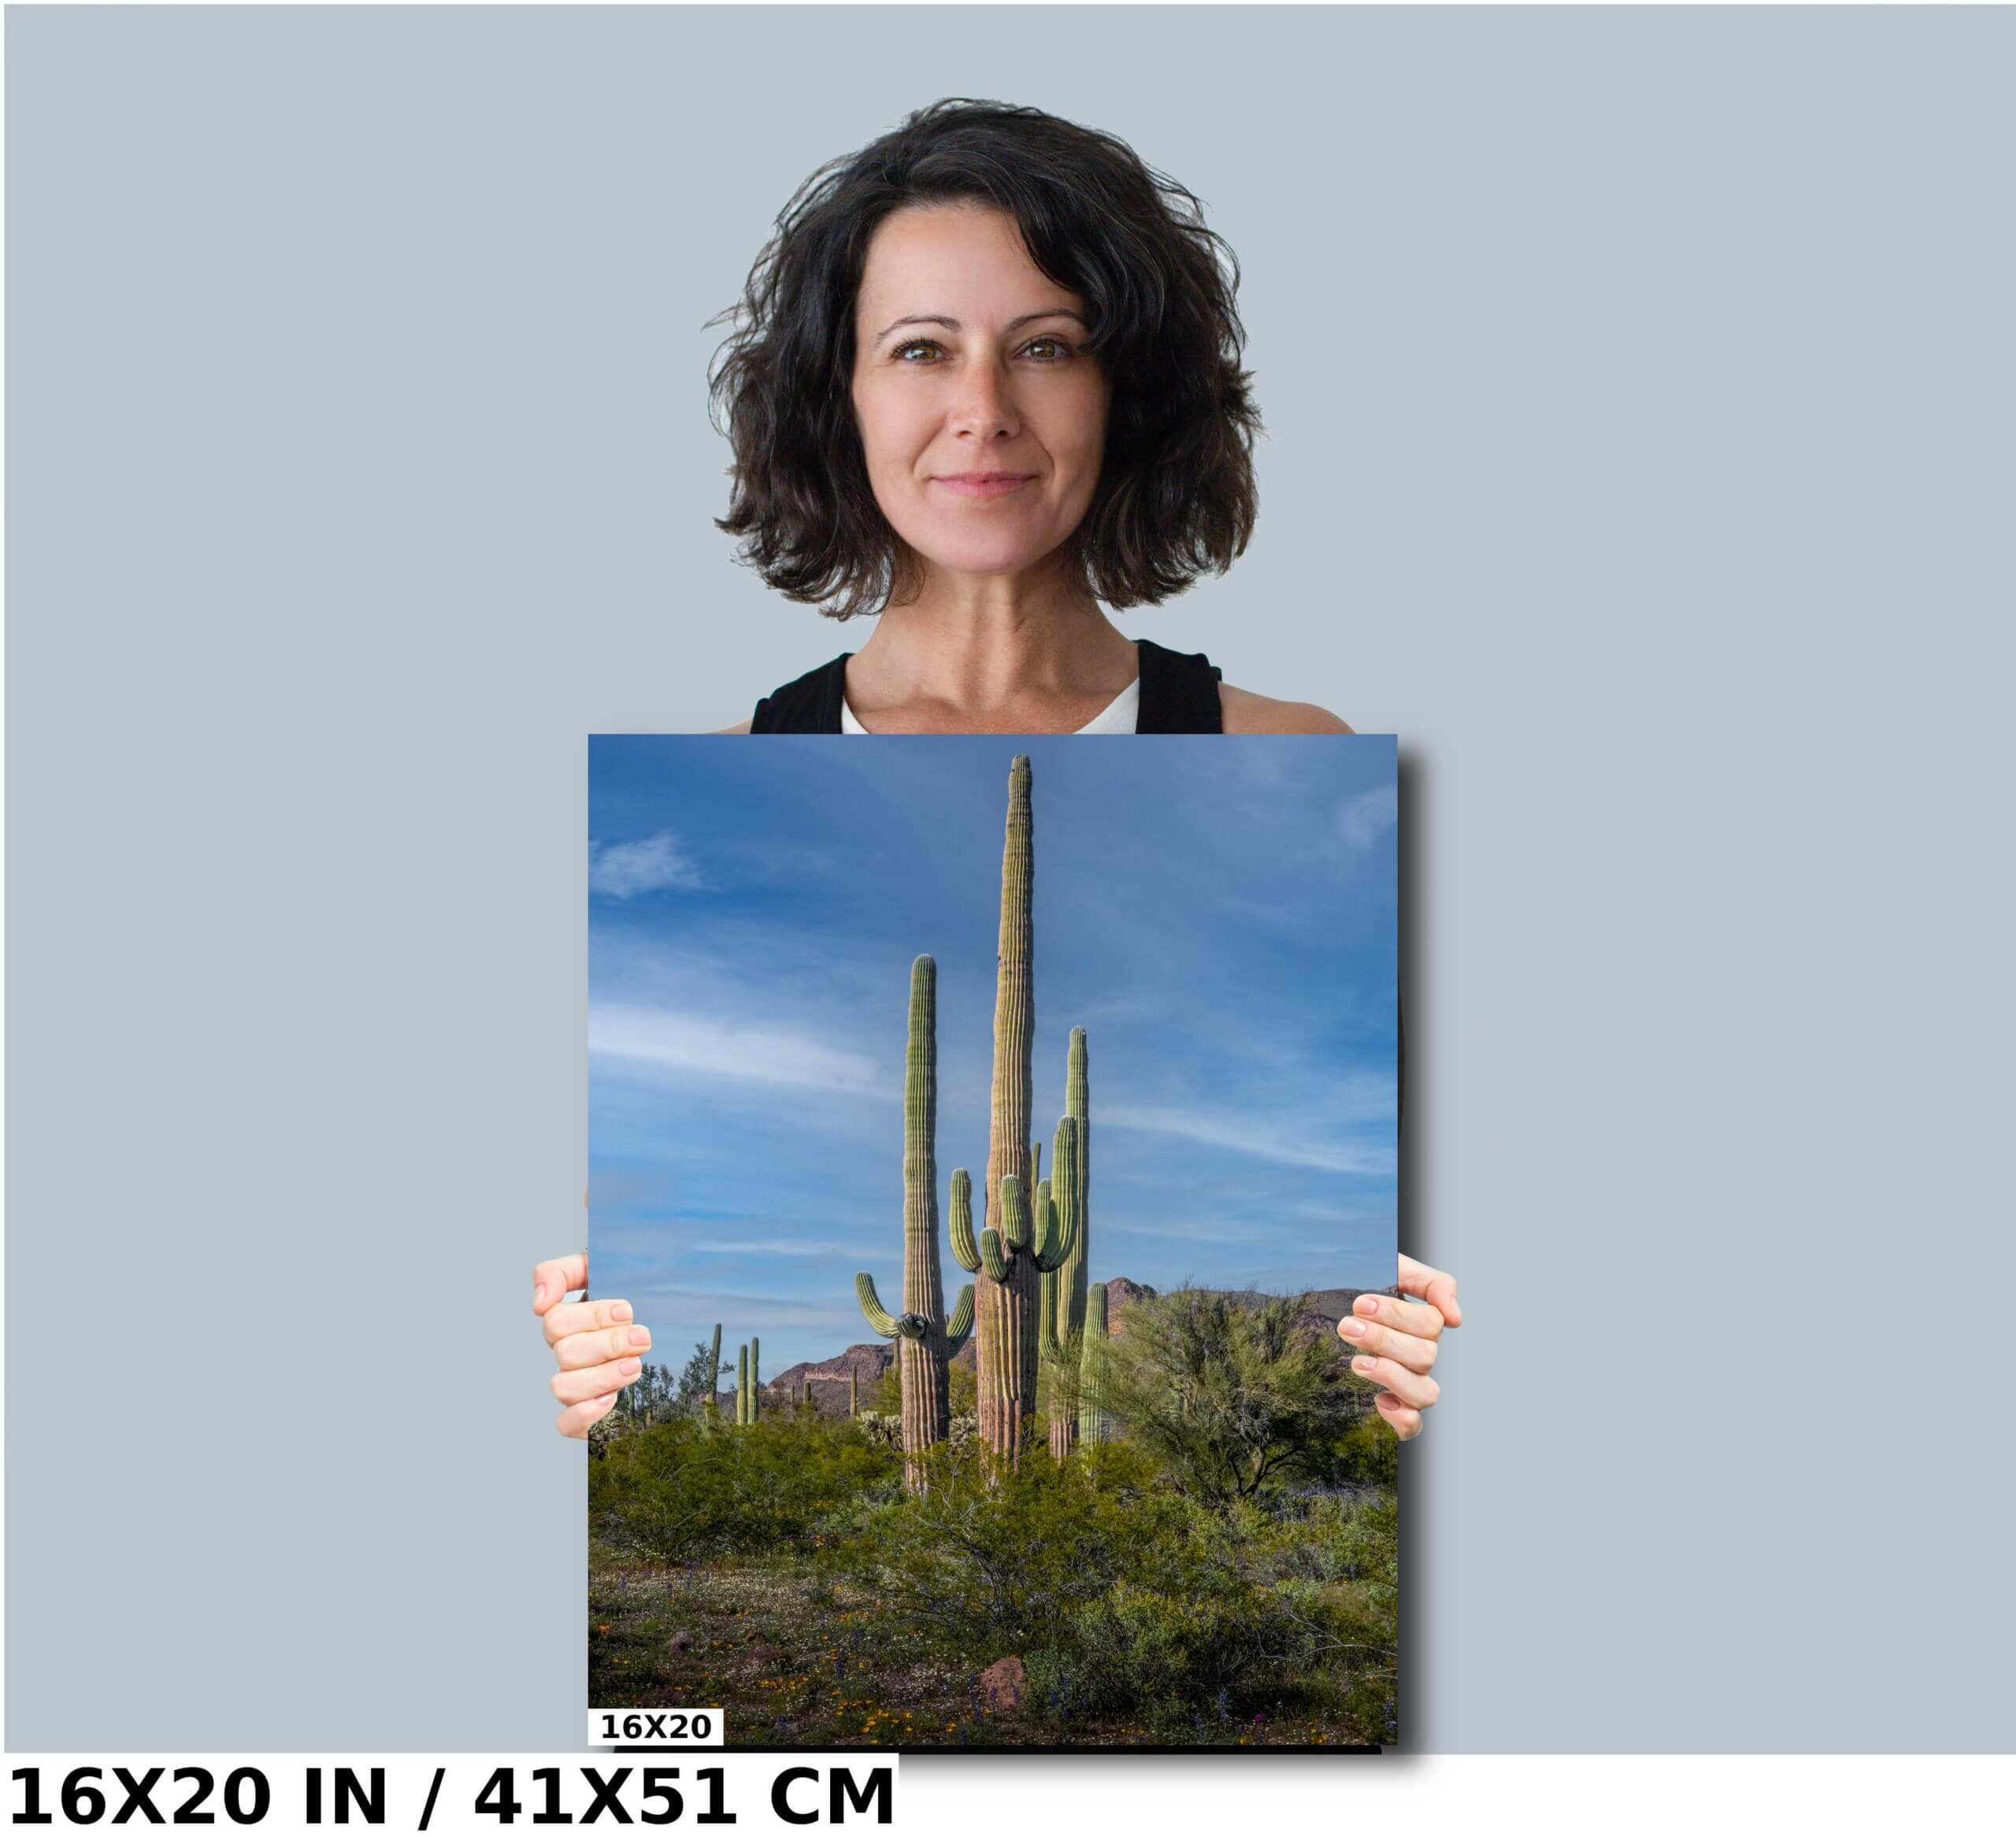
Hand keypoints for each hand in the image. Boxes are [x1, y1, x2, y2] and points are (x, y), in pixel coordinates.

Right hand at [533, 1248, 648, 1437]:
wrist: (663, 1318)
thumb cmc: (626, 1294)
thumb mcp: (597, 1268)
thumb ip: (562, 1272)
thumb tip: (539, 1302)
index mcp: (566, 1323)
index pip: (556, 1322)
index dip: (591, 1317)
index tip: (626, 1311)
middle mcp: (567, 1355)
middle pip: (566, 1354)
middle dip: (607, 1345)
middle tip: (641, 1338)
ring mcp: (576, 1385)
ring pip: (563, 1388)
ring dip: (602, 1377)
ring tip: (635, 1365)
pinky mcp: (587, 1415)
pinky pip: (565, 1425)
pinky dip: (584, 1415)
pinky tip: (611, 1400)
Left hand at [1338, 1252, 1460, 1441]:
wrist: (1330, 1301)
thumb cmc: (1366, 1285)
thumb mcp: (1396, 1268)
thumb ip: (1432, 1283)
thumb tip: (1456, 1317)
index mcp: (1424, 1325)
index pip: (1431, 1324)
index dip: (1397, 1315)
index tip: (1360, 1304)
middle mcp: (1421, 1356)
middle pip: (1425, 1356)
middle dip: (1382, 1340)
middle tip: (1347, 1326)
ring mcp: (1410, 1383)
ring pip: (1425, 1394)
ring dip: (1391, 1376)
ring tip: (1357, 1363)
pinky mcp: (1394, 1408)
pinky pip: (1412, 1426)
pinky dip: (1400, 1417)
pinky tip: (1378, 1399)